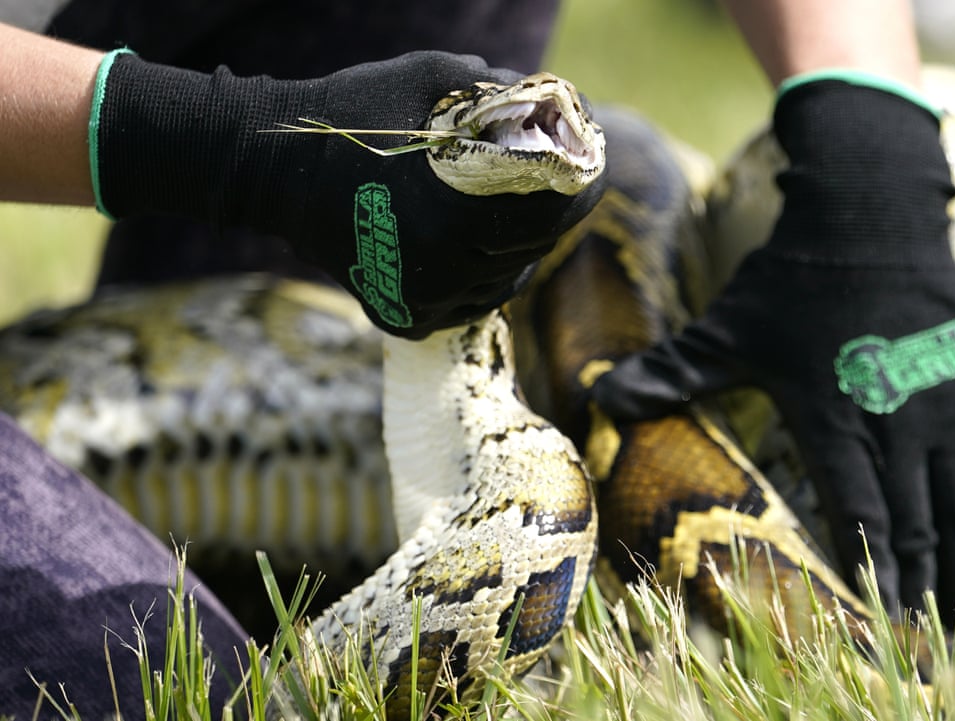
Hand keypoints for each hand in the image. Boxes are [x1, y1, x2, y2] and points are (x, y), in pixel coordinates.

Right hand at [90, 51, 601, 336]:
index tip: (591, 168)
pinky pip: (470, 303)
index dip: (582, 188)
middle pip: (534, 248)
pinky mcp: (403, 317)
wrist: (269, 170)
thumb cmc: (351, 113)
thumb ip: (497, 91)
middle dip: (553, 215)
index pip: (552, 213)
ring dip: (520, 247)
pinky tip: (481, 247)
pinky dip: (484, 276)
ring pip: (505, 279)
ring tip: (517, 213)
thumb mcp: (429, 78)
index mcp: (456, 212)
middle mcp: (444, 268)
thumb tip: (551, 101)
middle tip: (560, 187)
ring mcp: (422, 300)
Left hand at [592, 78, 954, 621]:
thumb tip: (599, 398)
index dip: (872, 567)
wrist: (869, 212)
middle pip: (918, 521)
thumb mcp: (726, 327)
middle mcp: (898, 418)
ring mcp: (949, 404)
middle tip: (927, 640)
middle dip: (922, 585)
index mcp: (833, 413)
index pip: (858, 508)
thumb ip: (672, 371)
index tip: (881, 619)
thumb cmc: (791, 277)